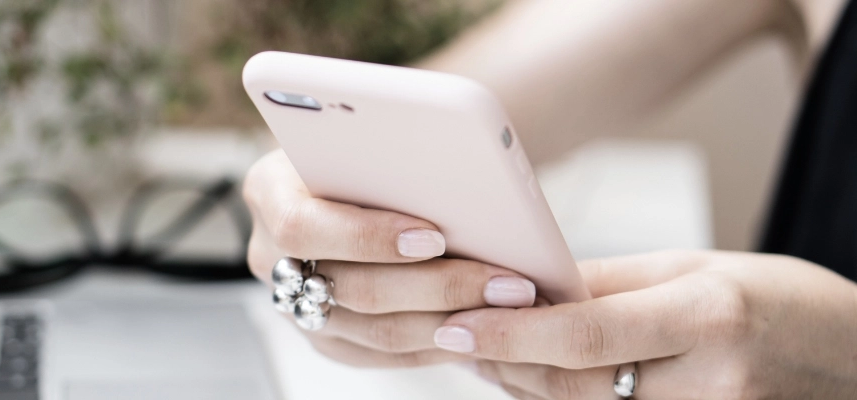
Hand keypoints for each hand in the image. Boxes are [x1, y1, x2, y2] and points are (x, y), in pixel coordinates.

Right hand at [243, 150, 540, 366]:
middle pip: (350, 289)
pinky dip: (437, 344)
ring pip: (374, 332)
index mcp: (268, 192)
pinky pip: (383, 356)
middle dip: (436, 286)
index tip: (434, 235)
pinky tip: (484, 327)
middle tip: (505, 280)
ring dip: (450, 320)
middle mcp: (270, 255)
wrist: (356, 169)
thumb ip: (384, 148)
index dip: (366, 236)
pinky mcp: (327, 338)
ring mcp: (294, 304)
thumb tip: (456, 166)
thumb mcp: (366, 130)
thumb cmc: (365, 141)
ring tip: (509, 304)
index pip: (303, 227)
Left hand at [435, 250, 856, 398]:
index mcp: (707, 318)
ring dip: (524, 382)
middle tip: (458, 332)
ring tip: (489, 348)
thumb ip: (608, 282)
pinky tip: (541, 374)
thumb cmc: (782, 303)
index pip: (586, 335)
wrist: (854, 360)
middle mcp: (709, 384)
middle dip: (504, 360)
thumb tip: (529, 284)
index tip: (455, 325)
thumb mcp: (696, 268)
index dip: (511, 332)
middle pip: (572, 385)